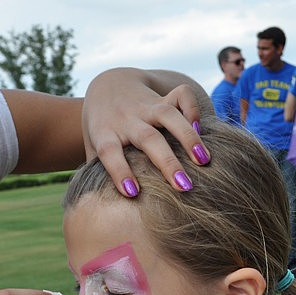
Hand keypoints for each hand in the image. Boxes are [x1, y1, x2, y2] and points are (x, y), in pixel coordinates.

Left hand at [82, 68, 208, 195]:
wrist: (106, 86)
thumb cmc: (100, 128)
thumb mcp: (91, 148)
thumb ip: (95, 173)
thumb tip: (99, 208)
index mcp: (104, 134)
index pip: (109, 152)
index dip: (119, 171)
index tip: (132, 193)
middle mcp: (126, 119)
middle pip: (147, 138)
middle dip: (167, 162)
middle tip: (185, 186)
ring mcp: (146, 106)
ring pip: (168, 116)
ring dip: (188, 137)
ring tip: (204, 160)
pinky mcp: (163, 96)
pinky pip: (182, 95)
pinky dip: (193, 109)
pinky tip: (200, 129)